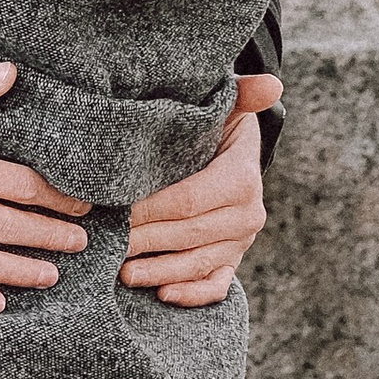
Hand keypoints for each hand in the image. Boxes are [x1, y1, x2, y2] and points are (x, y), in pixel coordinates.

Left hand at [122, 75, 280, 308]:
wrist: (229, 154)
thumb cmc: (213, 126)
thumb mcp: (225, 106)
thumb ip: (240, 93)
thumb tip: (272, 82)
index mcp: (243, 178)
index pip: (189, 199)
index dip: (151, 209)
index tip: (115, 209)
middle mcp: (248, 214)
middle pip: (188, 234)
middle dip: (145, 240)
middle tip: (106, 243)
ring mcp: (240, 242)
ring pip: (198, 263)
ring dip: (159, 271)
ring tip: (123, 273)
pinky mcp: (232, 261)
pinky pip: (216, 286)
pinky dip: (193, 295)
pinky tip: (163, 295)